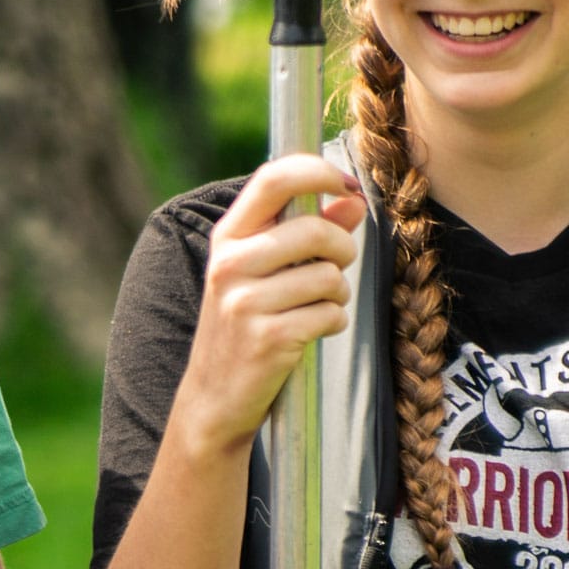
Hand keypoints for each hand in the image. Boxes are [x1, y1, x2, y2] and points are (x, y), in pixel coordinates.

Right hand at [171, 154, 365, 455]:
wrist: (215, 397)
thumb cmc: (247, 324)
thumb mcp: (265, 271)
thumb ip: (310, 232)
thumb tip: (353, 200)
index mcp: (228, 237)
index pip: (273, 179)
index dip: (318, 171)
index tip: (346, 184)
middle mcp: (230, 264)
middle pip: (315, 230)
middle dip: (342, 249)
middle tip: (336, 266)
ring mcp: (245, 302)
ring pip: (329, 276)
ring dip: (338, 293)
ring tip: (317, 306)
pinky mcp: (269, 338)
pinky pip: (331, 314)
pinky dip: (333, 322)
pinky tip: (311, 332)